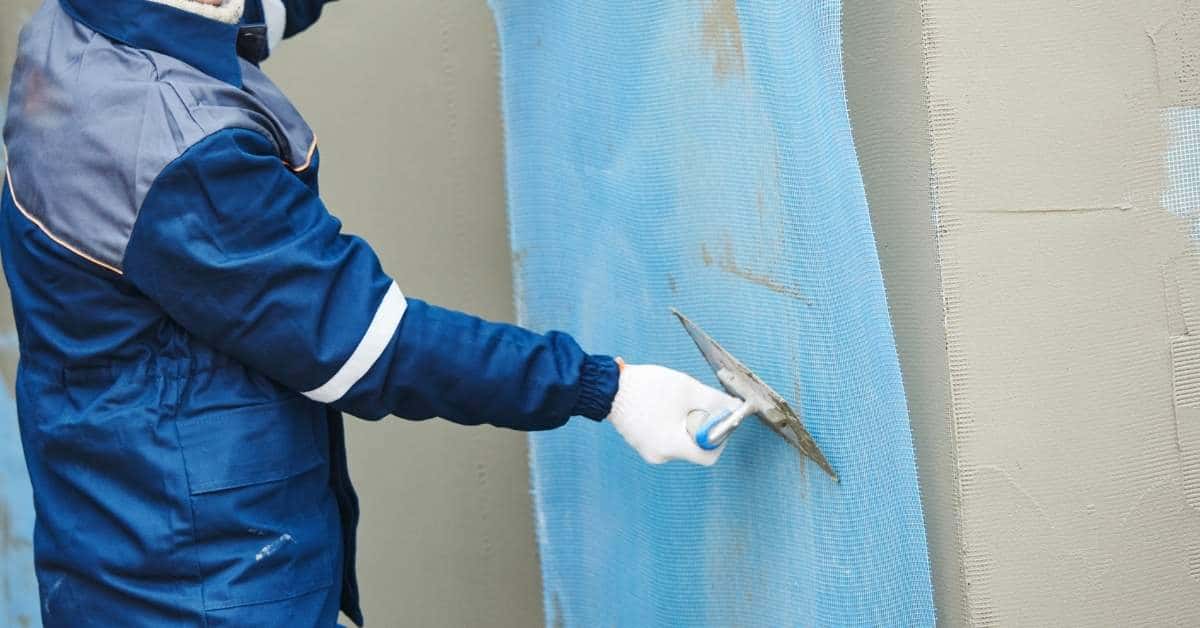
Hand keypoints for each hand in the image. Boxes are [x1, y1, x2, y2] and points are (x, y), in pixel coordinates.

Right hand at [607, 361, 738, 465]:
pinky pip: (664, 436)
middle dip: (700, 425)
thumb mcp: (688, 390)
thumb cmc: (647, 387)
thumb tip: (736, 408)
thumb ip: (716, 402)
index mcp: (672, 447)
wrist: (609, 386)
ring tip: (674, 400)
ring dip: (684, 421)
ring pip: (679, 440)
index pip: (709, 455)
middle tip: (695, 403)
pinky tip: (662, 404)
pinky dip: (670, 422)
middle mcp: (660, 455)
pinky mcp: (640, 441)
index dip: (720, 437)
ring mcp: (647, 450)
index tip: (718, 418)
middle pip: (694, 447)